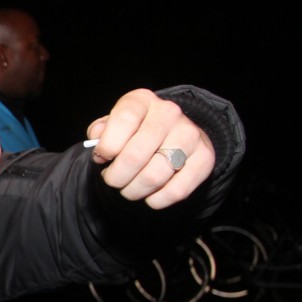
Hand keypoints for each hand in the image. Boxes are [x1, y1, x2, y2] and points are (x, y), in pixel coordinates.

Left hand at [86, 89, 214, 208]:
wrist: (174, 133)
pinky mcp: (205, 158)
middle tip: (112, 180)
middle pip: (135, 156)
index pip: (123, 120)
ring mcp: (190, 135)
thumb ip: (101, 130)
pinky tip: (149, 195)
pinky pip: (176, 191)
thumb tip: (97, 137)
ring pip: (154, 177)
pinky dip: (156, 200)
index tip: (101, 158)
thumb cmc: (135, 131)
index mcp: (143, 100)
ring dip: (133, 191)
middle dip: (115, 177)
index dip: (106, 146)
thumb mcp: (114, 124)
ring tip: (128, 188)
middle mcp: (169, 113)